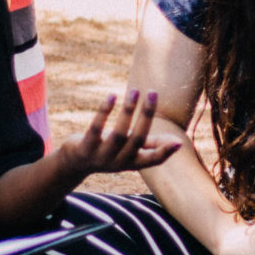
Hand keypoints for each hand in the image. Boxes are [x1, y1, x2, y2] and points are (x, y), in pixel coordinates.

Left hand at [56, 91, 179, 178]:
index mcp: (133, 163)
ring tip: (134, 91)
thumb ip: (152, 145)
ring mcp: (101, 156)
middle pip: (137, 139)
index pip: (152, 160)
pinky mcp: (85, 148)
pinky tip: (112, 96)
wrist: (75, 163)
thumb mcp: (130, 150)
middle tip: (152, 92)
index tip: (178, 142)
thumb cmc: (109, 151)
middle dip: (146, 115)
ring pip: (118, 134)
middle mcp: (119, 162)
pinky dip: (105, 111)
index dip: (165, 153)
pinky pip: (96, 128)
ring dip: (128, 110)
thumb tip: (178, 142)